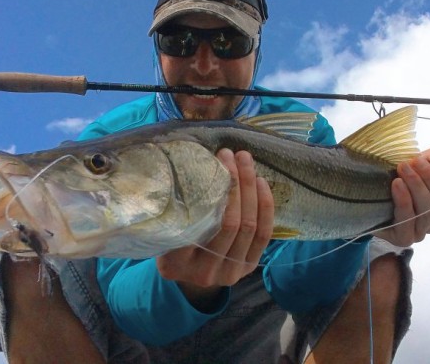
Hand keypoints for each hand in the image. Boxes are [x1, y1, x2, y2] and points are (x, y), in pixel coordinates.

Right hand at [156, 149, 273, 310]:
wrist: (188, 275)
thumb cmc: (172, 242)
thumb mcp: (163, 231)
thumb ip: (174, 211)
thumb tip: (191, 163)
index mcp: (177, 263)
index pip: (198, 226)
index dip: (213, 190)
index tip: (214, 160)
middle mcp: (206, 272)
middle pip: (231, 224)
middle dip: (236, 184)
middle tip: (232, 155)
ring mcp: (231, 272)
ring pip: (250, 227)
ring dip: (251, 190)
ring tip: (246, 162)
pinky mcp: (249, 267)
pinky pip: (264, 235)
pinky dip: (265, 206)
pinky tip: (261, 183)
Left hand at [375, 147, 429, 246]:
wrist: (364, 188)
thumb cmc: (398, 174)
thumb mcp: (421, 160)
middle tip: (415, 161)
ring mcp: (420, 232)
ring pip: (428, 211)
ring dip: (416, 186)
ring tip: (403, 168)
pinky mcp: (403, 238)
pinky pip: (408, 220)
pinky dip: (404, 200)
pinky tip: (397, 184)